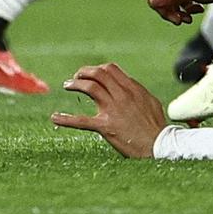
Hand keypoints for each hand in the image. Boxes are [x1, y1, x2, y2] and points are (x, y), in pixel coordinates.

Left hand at [51, 62, 167, 157]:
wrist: (158, 145)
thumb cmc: (156, 126)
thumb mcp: (150, 101)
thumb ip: (137, 92)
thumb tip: (127, 87)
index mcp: (133, 88)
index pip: (111, 69)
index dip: (97, 69)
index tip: (90, 74)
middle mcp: (122, 95)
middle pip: (99, 74)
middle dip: (84, 72)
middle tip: (76, 77)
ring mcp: (113, 109)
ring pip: (90, 87)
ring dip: (75, 84)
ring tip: (67, 85)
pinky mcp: (106, 126)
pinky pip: (82, 121)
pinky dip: (66, 119)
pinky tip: (54, 118)